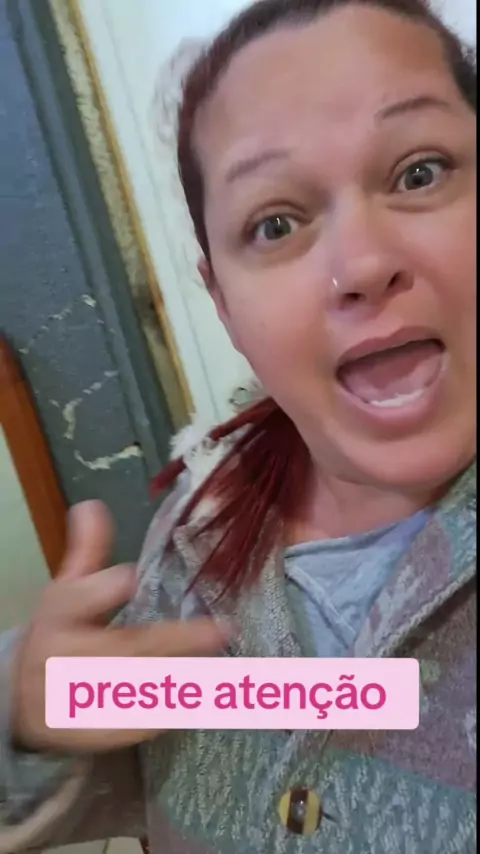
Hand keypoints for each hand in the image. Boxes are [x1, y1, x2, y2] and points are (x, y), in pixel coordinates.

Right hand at [12, 501, 227, 752]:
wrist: (23, 702)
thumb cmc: (60, 633)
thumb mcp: (67, 591)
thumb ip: (87, 552)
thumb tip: (92, 504)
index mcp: (61, 616)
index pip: (81, 600)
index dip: (103, 591)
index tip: (129, 578)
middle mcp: (69, 658)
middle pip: (127, 648)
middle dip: (177, 641)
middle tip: (221, 630)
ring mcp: (84, 699)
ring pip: (140, 688)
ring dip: (185, 677)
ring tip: (226, 668)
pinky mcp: (99, 732)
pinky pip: (142, 723)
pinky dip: (173, 710)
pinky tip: (207, 699)